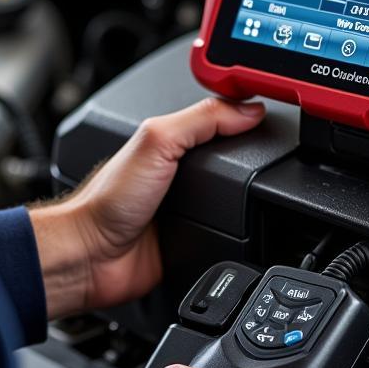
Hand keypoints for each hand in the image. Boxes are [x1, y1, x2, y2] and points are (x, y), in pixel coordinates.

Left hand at [30, 97, 264, 317]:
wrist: (93, 257)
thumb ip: (201, 120)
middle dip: (252, 157)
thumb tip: (249, 110)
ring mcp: (187, 206)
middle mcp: (178, 171)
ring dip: (247, 197)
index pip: (216, 117)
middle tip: (275, 153)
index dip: (243, 112)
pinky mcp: (194, 239)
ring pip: (235, 196)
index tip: (271, 111)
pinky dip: (240, 230)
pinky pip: (229, 231)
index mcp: (169, 140)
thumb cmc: (108, 200)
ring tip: (261, 190)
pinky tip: (244, 225)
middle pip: (231, 157)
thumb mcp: (157, 141)